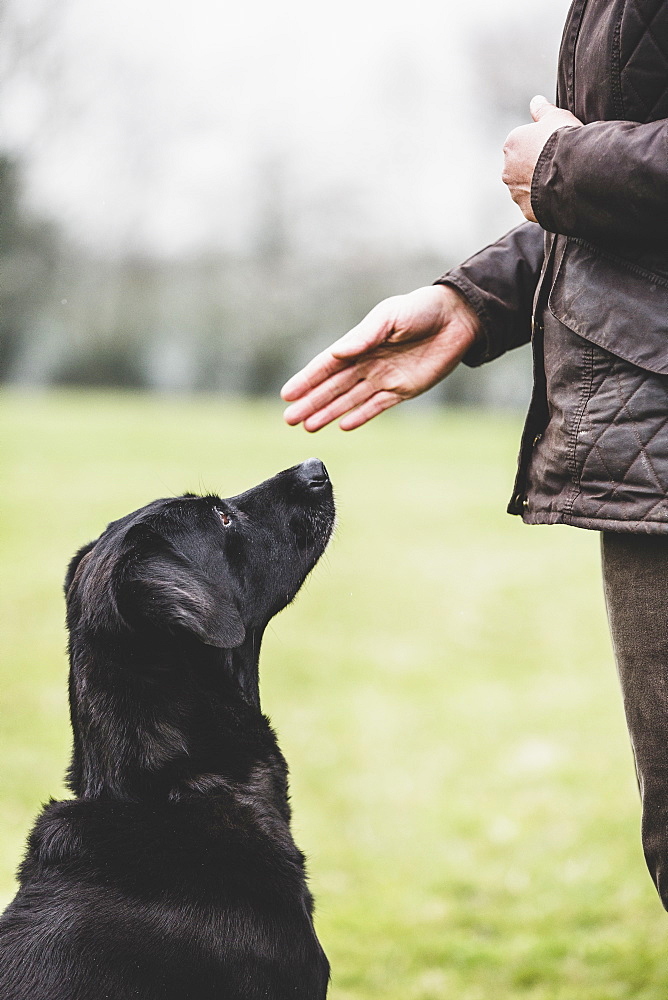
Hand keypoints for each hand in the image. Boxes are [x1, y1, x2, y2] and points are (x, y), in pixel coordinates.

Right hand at [281, 284, 480, 430]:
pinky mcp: (403, 390)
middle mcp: (368, 362)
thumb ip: (364, 336)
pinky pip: (376, 407)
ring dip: (328, 413)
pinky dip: (360, 416)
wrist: (458, 319)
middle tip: (289, 419)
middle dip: (311, 403)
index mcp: (360, 342)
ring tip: (308, 426)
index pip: (327, 365)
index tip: (287, 394)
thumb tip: (338, 352)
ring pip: (350, 400)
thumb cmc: (421, 310)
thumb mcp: (390, 317)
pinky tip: (342, 426)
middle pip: (333, 387)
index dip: (307, 380)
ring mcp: (384, 378)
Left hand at [502, 95, 582, 221]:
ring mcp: (515, 192)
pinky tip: (559, 195)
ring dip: (539, 185)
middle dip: (537, 167)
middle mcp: (507, 170)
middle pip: (523, 167)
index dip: (542, 145)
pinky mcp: (526, 210)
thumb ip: (543, 110)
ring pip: (527, 188)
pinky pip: (536, 205)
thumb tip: (535, 101)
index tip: (557, 147)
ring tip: (561, 181)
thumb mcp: (555, 117)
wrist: (571, 172)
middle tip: (559, 165)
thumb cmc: (563, 140)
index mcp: (511, 145)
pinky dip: (545, 201)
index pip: (524, 145)